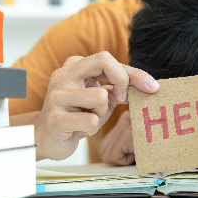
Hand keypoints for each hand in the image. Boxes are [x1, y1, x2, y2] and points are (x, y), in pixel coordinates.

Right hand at [33, 51, 158, 160]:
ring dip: (102, 113)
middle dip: (122, 80)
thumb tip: (148, 85)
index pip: (108, 59)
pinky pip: (91, 120)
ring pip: (100, 96)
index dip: (133, 73)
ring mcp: (57, 96)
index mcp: (75, 66)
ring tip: (89, 118)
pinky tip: (80, 130)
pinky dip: (92, 128)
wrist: (47, 138)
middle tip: (121, 98)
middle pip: (103, 60)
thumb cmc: (78, 115)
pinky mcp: (55, 118)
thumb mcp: (102, 98)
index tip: (150, 87)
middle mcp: (63, 75)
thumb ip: (121, 87)